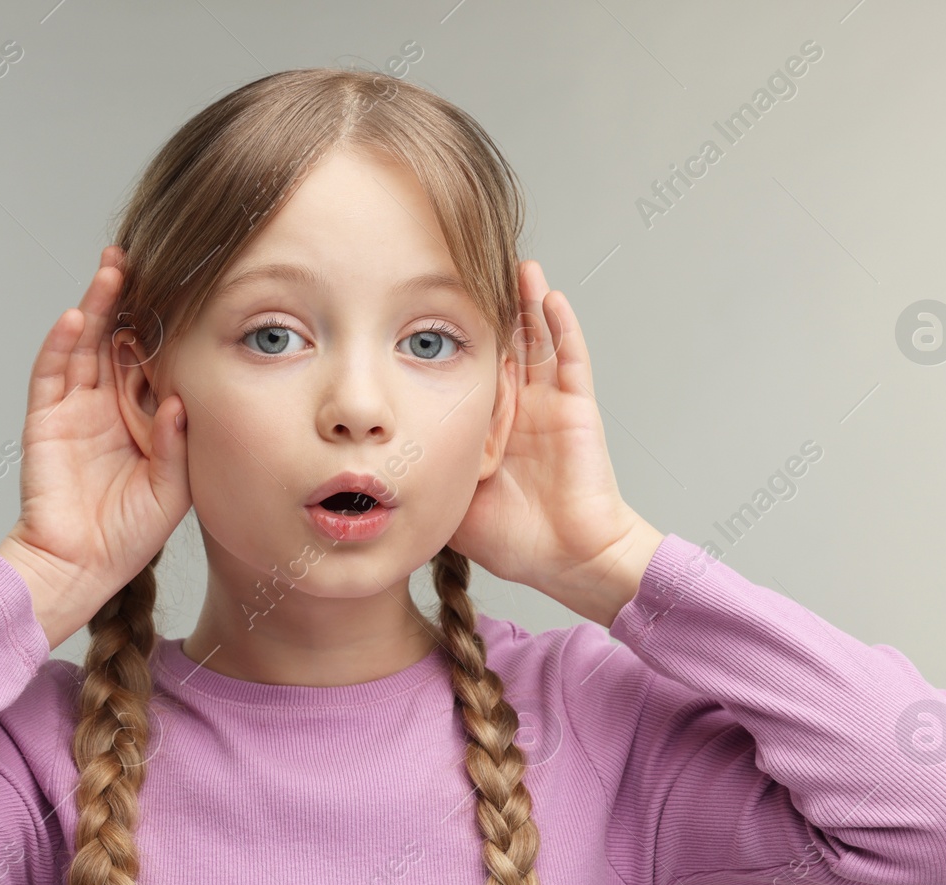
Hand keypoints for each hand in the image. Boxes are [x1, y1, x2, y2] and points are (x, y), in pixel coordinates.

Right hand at [0, 246, 189, 641]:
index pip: (150, 360)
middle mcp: (108, 407)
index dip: (162, 326)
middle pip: (116, 339)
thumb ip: (176, 445)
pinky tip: (78, 317)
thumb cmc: (128, 535)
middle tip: (143, 257)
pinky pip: (52, 374)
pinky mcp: (45, 421)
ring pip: (85, 345)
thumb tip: (179, 401)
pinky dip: (62, 344)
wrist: (81, 566)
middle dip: (128, 300)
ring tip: (114, 270)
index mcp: (141, 420)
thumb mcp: (172, 489)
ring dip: (97, 307)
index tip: (183, 290)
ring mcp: (74, 410)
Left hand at [446, 260, 660, 616]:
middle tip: (469, 265)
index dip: (454, 339)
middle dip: (490, 307)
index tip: (427, 305)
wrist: (565, 559)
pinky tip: (549, 296)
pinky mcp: (577, 408)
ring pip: (537, 340)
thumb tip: (369, 467)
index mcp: (489, 426)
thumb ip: (418, 477)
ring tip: (516, 264)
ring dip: (527, 302)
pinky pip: (571, 359)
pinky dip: (561, 327)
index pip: (469, 369)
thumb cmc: (514, 539)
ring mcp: (550, 404)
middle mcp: (520, 407)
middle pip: (504, 343)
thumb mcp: (449, 501)